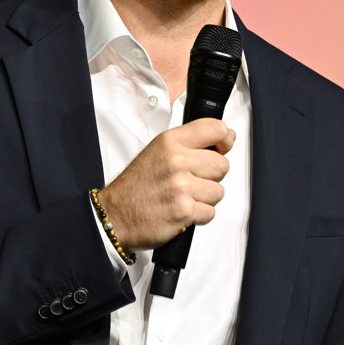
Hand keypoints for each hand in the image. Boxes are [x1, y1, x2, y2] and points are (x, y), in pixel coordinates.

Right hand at [98, 117, 234, 251]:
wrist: (116, 215)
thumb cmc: (137, 185)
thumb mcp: (158, 151)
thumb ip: (190, 143)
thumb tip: (227, 136)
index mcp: (170, 141)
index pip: (215, 129)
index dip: (224, 139)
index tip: (222, 147)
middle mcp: (176, 160)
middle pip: (222, 164)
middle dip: (211, 177)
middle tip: (191, 182)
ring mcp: (181, 186)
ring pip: (218, 191)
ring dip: (204, 199)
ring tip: (183, 198)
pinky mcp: (184, 211)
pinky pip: (210, 213)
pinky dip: (198, 216)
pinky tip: (181, 211)